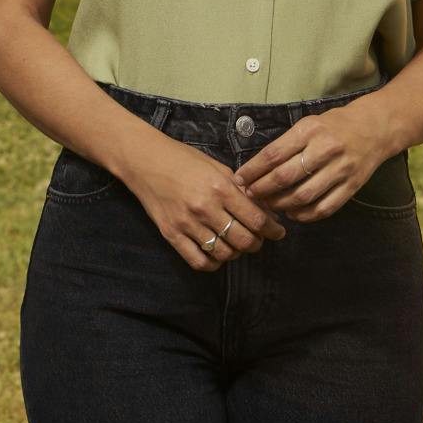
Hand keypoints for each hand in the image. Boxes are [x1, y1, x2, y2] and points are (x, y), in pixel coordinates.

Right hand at [125, 139, 287, 271]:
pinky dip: (213, 263)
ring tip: (236, 243)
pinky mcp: (171, 235)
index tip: (278, 232)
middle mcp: (205, 208)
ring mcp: (187, 224)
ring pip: (224, 254)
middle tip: (258, 238)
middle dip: (257, 243)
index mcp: (219, 188)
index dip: (273, 230)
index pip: (256, 219)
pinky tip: (216, 253)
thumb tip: (264, 211)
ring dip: (236, 252)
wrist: (144, 161)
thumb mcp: (216, 167)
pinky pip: (199, 262)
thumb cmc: (182, 159)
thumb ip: (240, 189)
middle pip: (244, 241)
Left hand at [233, 102, 393, 222]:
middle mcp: (325, 149)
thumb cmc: (334, 125)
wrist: (376, 128)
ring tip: (268, 205)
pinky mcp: (352, 187)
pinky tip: (292, 213)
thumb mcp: (308, 124)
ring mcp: (340, 170)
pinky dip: (304, 215)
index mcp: (309, 130)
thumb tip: (256, 169)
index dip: (252, 170)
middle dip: (262, 189)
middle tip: (250, 195)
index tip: (239, 179)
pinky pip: (324, 208)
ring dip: (280, 204)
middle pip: (285, 177)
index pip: (273, 154)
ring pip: (303, 196)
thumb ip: (286, 144)